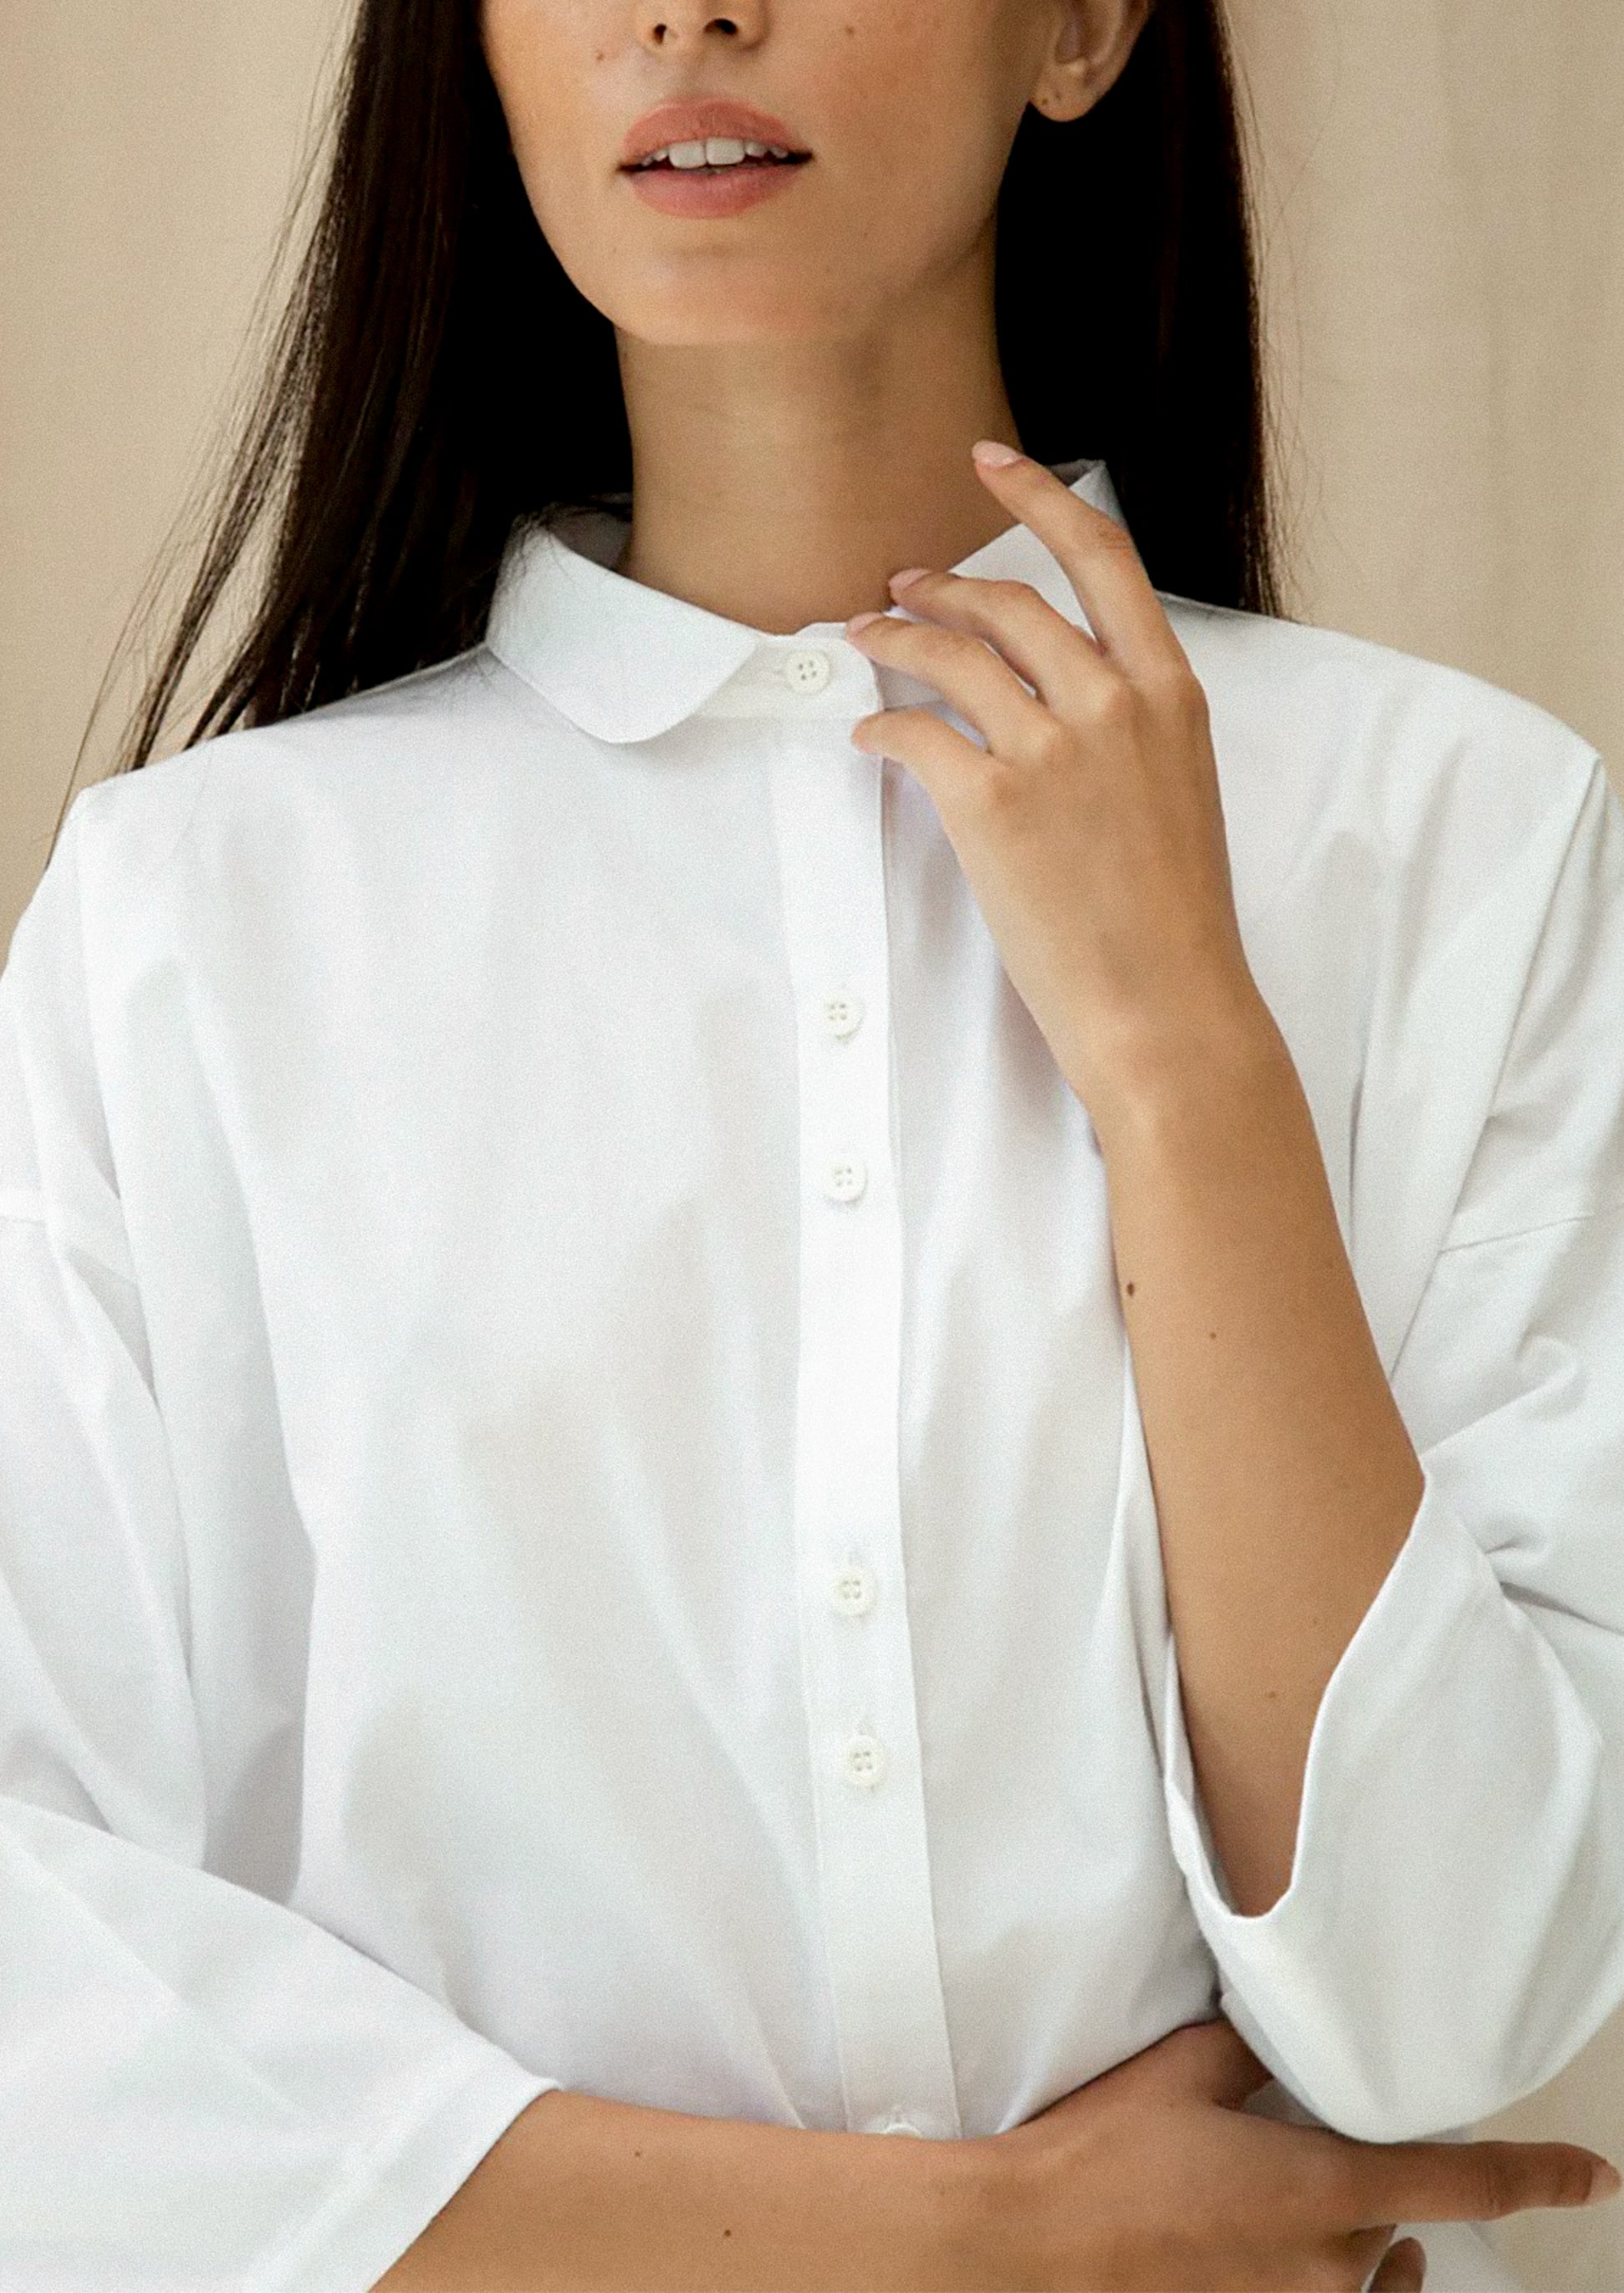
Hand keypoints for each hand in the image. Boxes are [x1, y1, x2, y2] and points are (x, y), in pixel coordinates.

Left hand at [845, 441, 1267, 1132]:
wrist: (1166, 1008)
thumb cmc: (1172, 921)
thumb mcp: (1179, 793)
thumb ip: (1133, 728)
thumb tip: (1068, 693)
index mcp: (1171, 694)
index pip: (1104, 557)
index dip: (1040, 497)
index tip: (993, 461)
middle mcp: (1115, 704)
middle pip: (1010, 602)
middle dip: (943, 585)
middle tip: (900, 587)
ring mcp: (1053, 751)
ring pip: (951, 654)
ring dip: (894, 636)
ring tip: (863, 637)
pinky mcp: (992, 805)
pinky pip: (913, 731)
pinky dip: (879, 722)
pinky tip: (865, 733)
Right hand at [957, 2018, 1619, 2292]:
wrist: (1033, 2244)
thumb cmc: (1104, 2154)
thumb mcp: (1186, 2069)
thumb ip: (1253, 2050)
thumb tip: (1282, 2026)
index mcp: (1323, 2189)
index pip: (1462, 2182)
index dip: (1538, 2177)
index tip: (1593, 2177)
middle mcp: (1328, 2264)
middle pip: (1394, 2224)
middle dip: (1371, 2187)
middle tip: (1311, 2151)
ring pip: (1362, 2273)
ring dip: (1351, 2242)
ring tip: (1307, 2208)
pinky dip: (1324, 2276)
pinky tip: (1284, 2255)